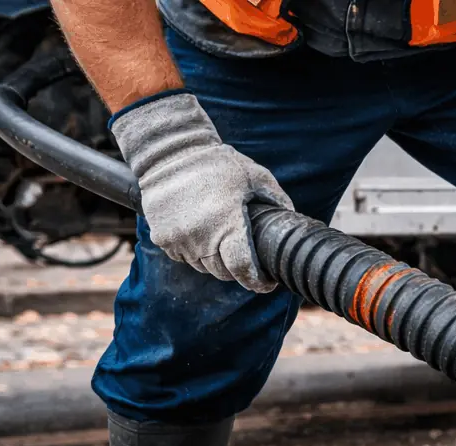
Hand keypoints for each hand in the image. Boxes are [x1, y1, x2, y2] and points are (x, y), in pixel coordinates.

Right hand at [110, 91, 293, 292]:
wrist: (167, 152)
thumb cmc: (216, 163)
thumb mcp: (255, 175)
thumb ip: (277, 199)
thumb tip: (293, 221)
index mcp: (227, 224)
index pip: (243, 269)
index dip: (257, 282)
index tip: (267, 283)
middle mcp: (200, 236)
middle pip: (224, 272)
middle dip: (238, 270)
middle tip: (247, 258)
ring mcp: (178, 239)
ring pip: (203, 266)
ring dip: (215, 261)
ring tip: (222, 241)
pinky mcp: (162, 238)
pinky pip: (184, 257)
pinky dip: (195, 252)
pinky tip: (201, 234)